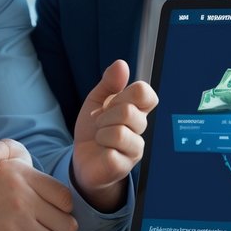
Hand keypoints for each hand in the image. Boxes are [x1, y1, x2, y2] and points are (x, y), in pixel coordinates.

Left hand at [71, 59, 158, 210]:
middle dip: (105, 114)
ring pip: (120, 132)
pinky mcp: (123, 167)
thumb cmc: (94, 130)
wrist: (83, 160)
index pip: (146, 94)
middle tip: (100, 122)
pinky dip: (100, 150)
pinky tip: (102, 152)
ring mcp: (134, 150)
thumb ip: (109, 82)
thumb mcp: (96, 101)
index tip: (112, 102)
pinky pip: (112, 153)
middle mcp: (140, 129)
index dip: (127, 94)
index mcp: (136, 110)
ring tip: (100, 137)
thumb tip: (121, 64)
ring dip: (101, 133)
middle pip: (129, 111)